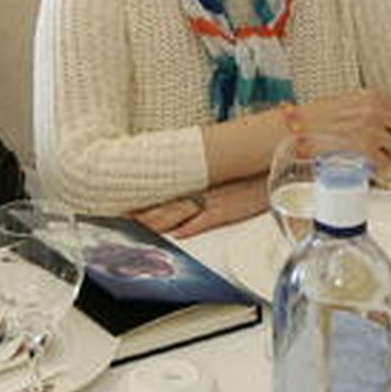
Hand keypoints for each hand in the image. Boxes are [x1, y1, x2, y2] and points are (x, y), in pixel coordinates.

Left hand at [130, 179, 267, 237]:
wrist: (268, 157)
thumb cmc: (247, 167)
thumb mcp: (221, 170)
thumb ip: (202, 179)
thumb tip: (185, 187)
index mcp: (196, 180)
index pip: (164, 193)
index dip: (142, 202)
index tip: (123, 208)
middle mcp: (200, 188)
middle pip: (166, 204)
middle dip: (143, 214)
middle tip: (121, 220)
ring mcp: (214, 198)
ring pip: (180, 211)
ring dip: (159, 222)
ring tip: (138, 229)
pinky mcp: (230, 208)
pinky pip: (208, 218)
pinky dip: (193, 226)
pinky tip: (179, 234)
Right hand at [297, 89, 390, 169]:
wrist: (301, 128)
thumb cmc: (317, 116)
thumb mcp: (347, 101)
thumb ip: (367, 107)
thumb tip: (383, 119)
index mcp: (373, 97)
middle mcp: (376, 112)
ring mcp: (373, 131)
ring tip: (379, 155)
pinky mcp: (367, 149)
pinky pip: (384, 161)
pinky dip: (378, 164)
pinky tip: (369, 162)